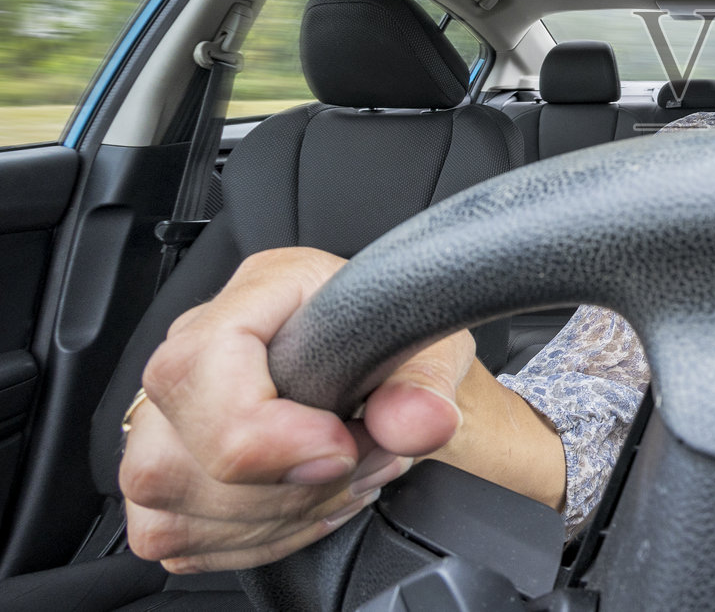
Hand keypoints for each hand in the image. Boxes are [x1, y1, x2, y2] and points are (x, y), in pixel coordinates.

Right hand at [120, 247, 477, 571]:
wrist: (398, 380)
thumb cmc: (401, 350)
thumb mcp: (434, 349)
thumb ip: (427, 385)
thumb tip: (417, 422)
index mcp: (260, 291)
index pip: (195, 367)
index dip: (264, 432)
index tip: (342, 447)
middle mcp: (195, 348)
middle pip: (171, 457)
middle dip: (288, 487)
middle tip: (364, 459)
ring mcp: (167, 415)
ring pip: (171, 506)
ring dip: (278, 516)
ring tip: (347, 479)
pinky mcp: (166, 479)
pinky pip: (176, 536)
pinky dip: (256, 539)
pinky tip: (308, 505)